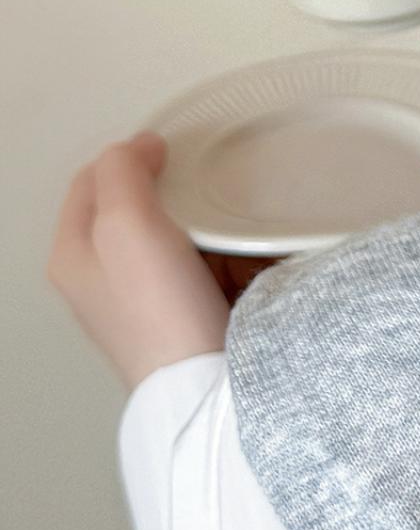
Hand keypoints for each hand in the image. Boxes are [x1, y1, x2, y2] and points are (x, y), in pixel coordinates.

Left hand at [47, 133, 229, 389]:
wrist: (201, 381)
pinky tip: (238, 245)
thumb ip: (121, 173)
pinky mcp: (177, 312)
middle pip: (130, 205)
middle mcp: (98, 277)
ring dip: (196, 214)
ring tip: (226, 208)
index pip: (91, 180)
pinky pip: (196, 258)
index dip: (127, 155)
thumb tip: (138, 148)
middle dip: (165, 184)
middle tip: (201, 175)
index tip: (171, 149)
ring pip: (166, 230)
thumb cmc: (156, 302)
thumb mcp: (125, 225)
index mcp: (71, 255)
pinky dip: (216, 244)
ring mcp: (137, 297)